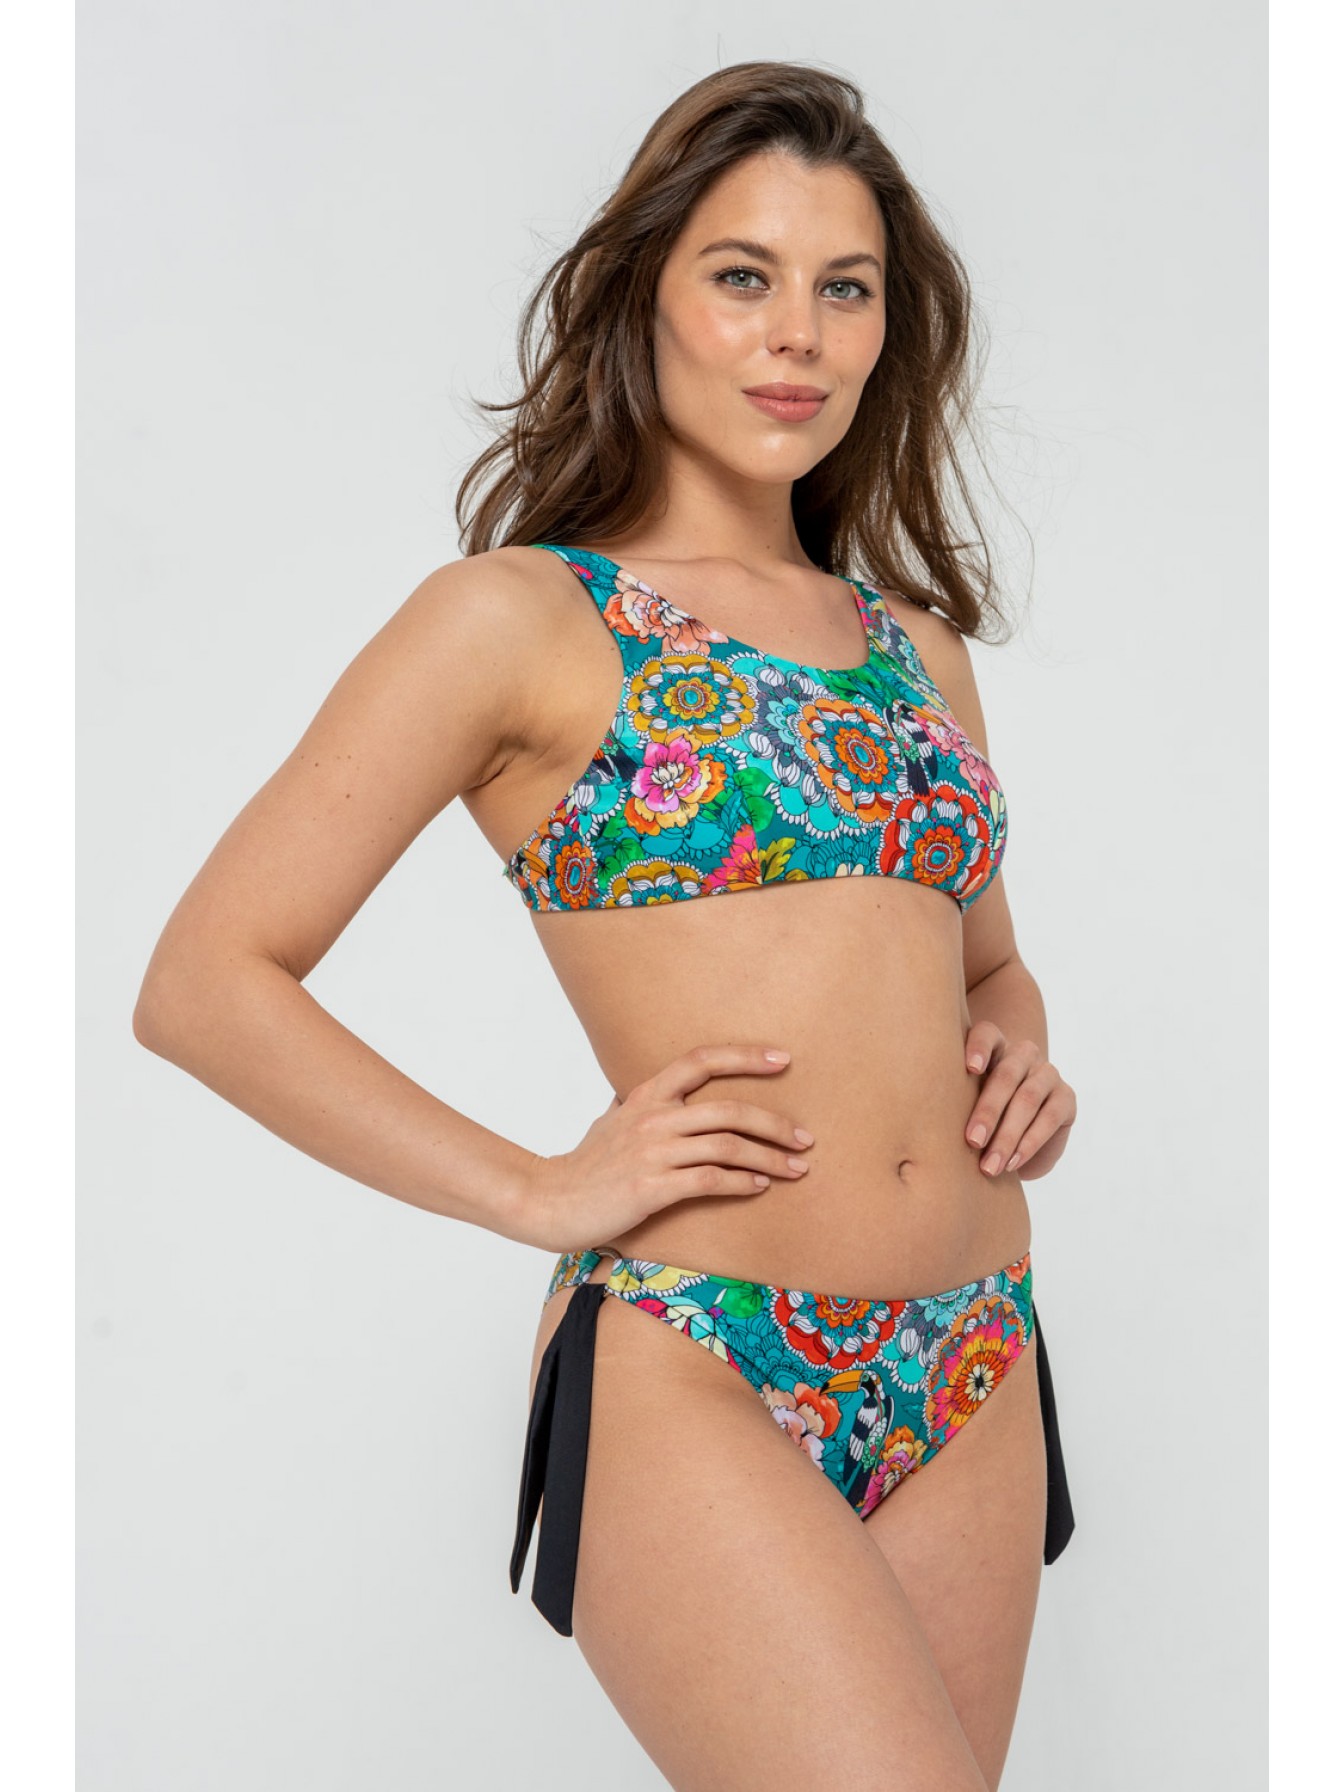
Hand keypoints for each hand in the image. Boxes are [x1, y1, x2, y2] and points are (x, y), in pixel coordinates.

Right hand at [514, 1044, 814, 1252]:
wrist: (550, 1201)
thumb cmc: (585, 1165)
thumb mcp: (610, 1121)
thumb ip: (636, 1102)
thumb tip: (648, 1086)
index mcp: (646, 1095)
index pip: (701, 1060)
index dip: (745, 1056)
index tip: (783, 1060)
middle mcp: (652, 1117)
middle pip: (729, 1108)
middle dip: (775, 1122)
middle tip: (805, 1138)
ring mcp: (652, 1153)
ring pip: (727, 1146)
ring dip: (770, 1158)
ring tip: (796, 1168)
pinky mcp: (652, 1188)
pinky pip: (710, 1180)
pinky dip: (741, 1182)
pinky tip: (759, 1186)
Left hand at [963, 1023, 1075, 1180]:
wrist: (1019, 1138)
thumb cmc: (982, 1118)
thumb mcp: (966, 1106)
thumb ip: (953, 1100)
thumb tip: (926, 1123)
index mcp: (994, 1047)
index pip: (987, 1034)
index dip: (978, 1047)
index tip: (970, 1068)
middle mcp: (1022, 1054)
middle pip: (1006, 1075)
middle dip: (988, 1111)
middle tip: (972, 1141)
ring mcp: (1046, 1073)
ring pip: (1027, 1098)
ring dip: (1007, 1135)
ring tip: (990, 1165)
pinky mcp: (1066, 1097)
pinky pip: (1049, 1117)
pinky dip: (1029, 1143)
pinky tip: (1013, 1162)